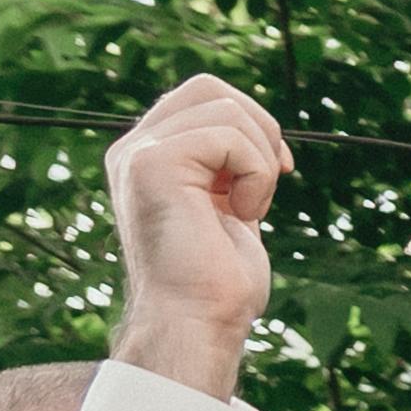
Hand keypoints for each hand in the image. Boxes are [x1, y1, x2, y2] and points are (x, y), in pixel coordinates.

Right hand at [103, 75, 289, 393]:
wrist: (197, 323)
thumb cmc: (218, 281)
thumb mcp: (227, 208)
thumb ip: (228, 168)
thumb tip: (262, 131)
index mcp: (149, 156)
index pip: (202, 96)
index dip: (251, 121)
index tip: (278, 169)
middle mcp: (133, 149)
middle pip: (210, 88)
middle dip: (261, 129)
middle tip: (269, 181)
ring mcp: (138, 153)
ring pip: (227, 110)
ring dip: (260, 162)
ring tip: (247, 208)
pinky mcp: (152, 163)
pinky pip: (229, 136)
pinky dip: (256, 175)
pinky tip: (242, 214)